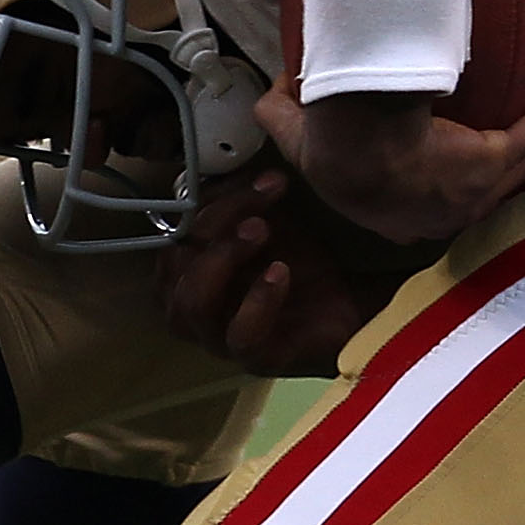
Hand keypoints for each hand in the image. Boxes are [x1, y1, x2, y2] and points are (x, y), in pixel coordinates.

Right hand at [155, 165, 397, 376]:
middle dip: (213, 227)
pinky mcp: (254, 359)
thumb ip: (240, 201)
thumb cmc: (297, 266)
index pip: (174, 233)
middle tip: (257, 211)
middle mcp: (189, 308)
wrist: (349, 306)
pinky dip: (258, 301)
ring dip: (223, 259)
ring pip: (191, 305)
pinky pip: (240, 337)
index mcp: (184, 272)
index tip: (262, 180)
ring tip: (261, 232)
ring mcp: (218, 338)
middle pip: (175, 265)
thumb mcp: (265, 222)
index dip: (209, 203)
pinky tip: (280, 273)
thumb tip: (239, 165)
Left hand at [257, 65, 524, 246]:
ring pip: (522, 155)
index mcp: (399, 215)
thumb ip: (280, 113)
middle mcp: (446, 211)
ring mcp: (478, 190)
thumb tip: (272, 86)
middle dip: (508, 157)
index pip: (432, 212)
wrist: (359, 146)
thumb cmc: (328, 147)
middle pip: (491, 186)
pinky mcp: (495, 161)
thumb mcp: (292, 135)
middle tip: (518, 123)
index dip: (447, 189)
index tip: (454, 156)